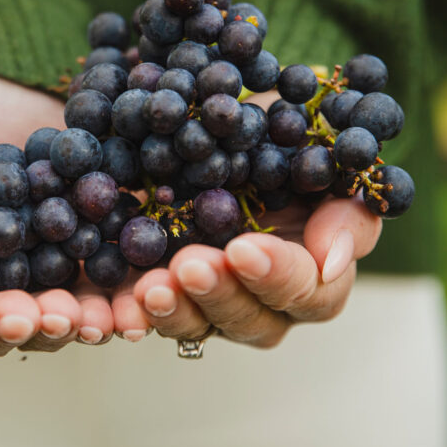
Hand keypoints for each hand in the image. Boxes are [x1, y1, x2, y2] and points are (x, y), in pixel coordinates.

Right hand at [0, 75, 123, 355]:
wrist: (14, 88)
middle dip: (18, 326)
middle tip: (37, 318)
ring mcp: (43, 274)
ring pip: (57, 313)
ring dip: (76, 322)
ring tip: (94, 318)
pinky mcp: (92, 252)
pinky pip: (108, 283)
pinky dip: (123, 295)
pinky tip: (142, 297)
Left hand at [133, 90, 383, 347]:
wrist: (213, 119)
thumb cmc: (278, 138)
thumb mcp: (320, 158)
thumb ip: (345, 207)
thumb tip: (329, 262)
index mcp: (309, 271)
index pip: (308, 294)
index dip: (278, 276)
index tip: (243, 248)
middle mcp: (259, 299)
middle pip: (249, 321)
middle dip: (218, 296)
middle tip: (189, 266)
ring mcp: (204, 302)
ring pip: (193, 327)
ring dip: (171, 311)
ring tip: (148, 287)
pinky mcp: (153, 292)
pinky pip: (137, 318)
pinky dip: (119, 318)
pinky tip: (100, 316)